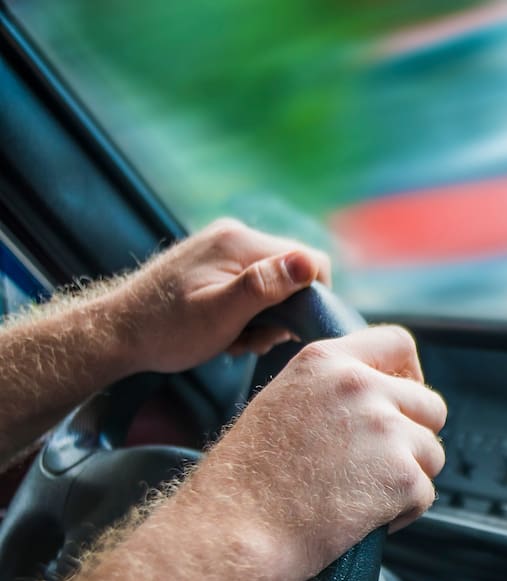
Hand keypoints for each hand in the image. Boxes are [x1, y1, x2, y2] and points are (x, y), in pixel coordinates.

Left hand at [107, 218, 332, 373]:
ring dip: (265, 315)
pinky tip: (226, 329)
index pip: (310, 260)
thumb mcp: (220, 315)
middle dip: (285, 311)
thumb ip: (265, 286)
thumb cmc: (166, 331)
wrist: (115, 333)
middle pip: (291, 271)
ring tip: (236, 340)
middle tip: (255, 342)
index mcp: (240, 242)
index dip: (313, 298)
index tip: (290, 331)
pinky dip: (248, 309)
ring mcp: (222, 245)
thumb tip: (309, 263)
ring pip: (273, 279)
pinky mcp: (213, 260)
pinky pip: (251, 282)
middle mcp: (234, 234)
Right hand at [176, 326, 446, 580]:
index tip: (402, 404)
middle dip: (413, 438)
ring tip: (362, 497)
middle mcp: (361, 385)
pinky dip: (403, 512)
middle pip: (429, 404)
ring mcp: (386, 429)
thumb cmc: (245, 482)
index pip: (398, 344)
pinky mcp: (402, 474)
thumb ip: (331, 391)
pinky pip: (426, 493)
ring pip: (432, 453)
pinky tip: (363, 520)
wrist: (232, 533)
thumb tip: (379, 399)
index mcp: (326, 361)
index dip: (410, 376)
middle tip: (377, 467)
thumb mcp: (282, 404)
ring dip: (409, 477)